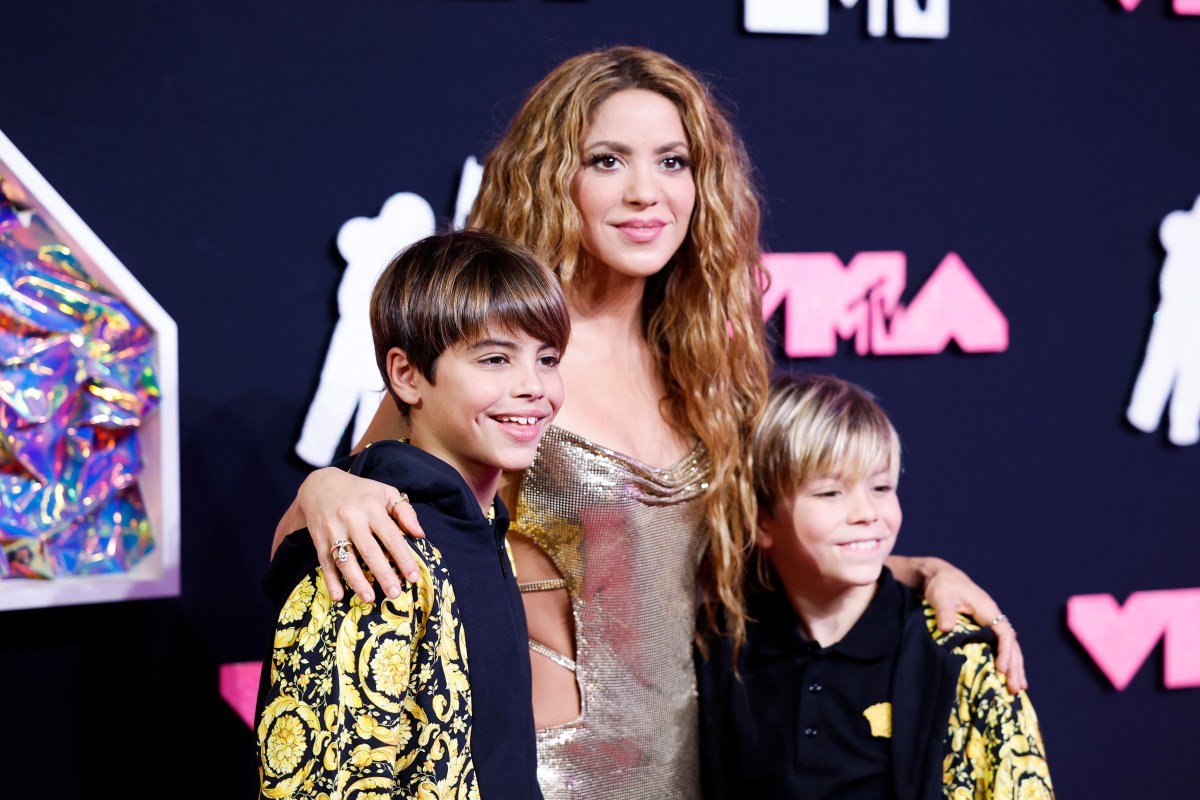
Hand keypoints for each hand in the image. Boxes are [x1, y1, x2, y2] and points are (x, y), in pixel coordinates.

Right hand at [292, 467, 425, 603]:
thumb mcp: (386, 492)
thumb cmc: (361, 492)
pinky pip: (325, 563)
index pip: (391, 536)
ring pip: (345, 560)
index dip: (403, 558)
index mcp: (371, 508)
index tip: (413, 577)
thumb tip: (420, 534)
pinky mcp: (318, 540)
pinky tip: (338, 596)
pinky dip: (330, 581)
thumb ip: (405, 512)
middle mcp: (351, 519)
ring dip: (357, 581)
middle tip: (395, 593)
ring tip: (370, 599)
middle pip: (369, 551)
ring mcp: (333, 530)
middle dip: (383, 574)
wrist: (320, 485)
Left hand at [890, 555, 1026, 693]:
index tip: (1001, 670)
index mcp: (987, 609)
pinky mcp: (986, 627)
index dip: (1005, 652)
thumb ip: (944, 612)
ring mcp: (992, 622)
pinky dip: (1007, 660)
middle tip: (1016, 689)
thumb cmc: (942, 586)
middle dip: (1015, 666)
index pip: (1004, 633)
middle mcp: (994, 616)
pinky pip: (1001, 645)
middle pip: (1011, 643)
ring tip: (1018, 689)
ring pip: (1009, 646)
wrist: (942, 577)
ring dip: (1014, 666)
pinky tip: (1008, 675)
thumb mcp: (940, 597)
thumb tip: (946, 629)